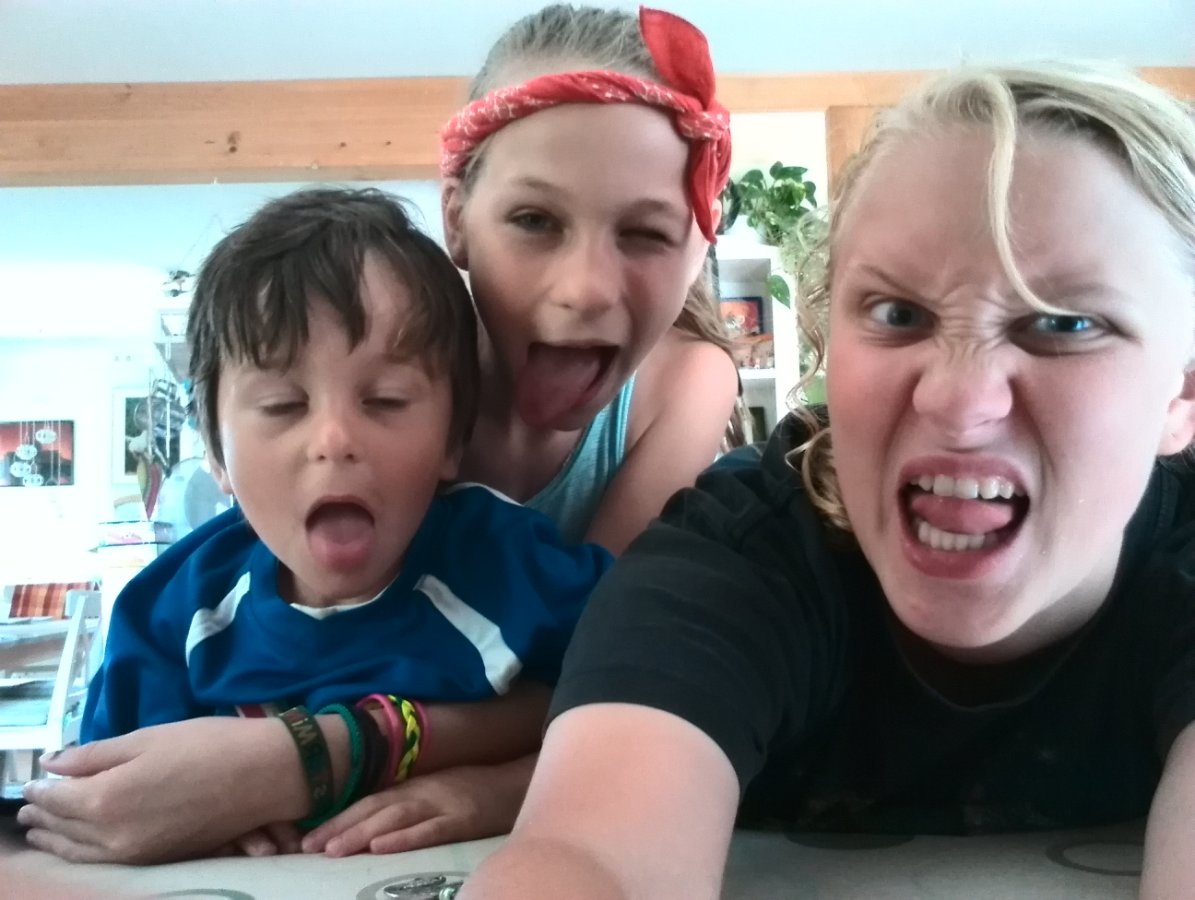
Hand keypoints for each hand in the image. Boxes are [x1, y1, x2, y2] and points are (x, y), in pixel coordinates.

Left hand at [18, 717, 307, 862]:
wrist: (265, 774)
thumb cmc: (209, 744)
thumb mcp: (149, 738)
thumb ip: (96, 754)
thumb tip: (54, 763)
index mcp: (106, 798)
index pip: (56, 797)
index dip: (40, 788)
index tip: (30, 780)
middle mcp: (113, 834)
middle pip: (63, 827)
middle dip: (43, 815)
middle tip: (28, 807)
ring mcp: (135, 852)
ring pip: (80, 851)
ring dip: (56, 838)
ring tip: (40, 829)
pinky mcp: (156, 858)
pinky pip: (103, 860)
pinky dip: (82, 852)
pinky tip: (79, 844)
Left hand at [302, 755, 535, 856]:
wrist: (518, 782)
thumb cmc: (474, 790)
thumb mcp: (435, 792)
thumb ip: (406, 803)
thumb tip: (368, 825)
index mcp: (413, 787)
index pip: (367, 802)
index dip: (336, 818)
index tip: (306, 838)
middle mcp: (421, 792)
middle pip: (374, 809)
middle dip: (338, 827)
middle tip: (306, 847)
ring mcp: (442, 803)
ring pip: (395, 818)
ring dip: (361, 833)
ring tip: (333, 850)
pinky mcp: (463, 819)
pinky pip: (430, 830)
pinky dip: (404, 838)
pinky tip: (382, 847)